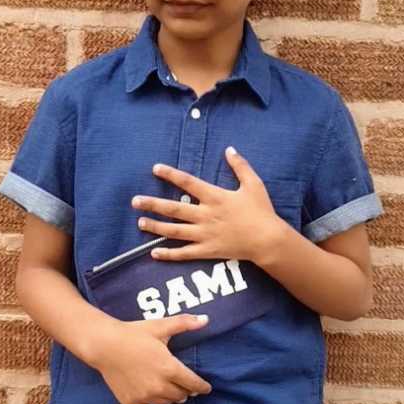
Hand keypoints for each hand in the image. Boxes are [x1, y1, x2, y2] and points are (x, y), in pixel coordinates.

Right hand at [93, 313, 212, 403]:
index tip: (206, 388)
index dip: (202, 386)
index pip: (193, 382)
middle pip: (182, 394)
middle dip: (187, 391)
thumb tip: (207, 319)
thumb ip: (184, 323)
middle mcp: (159, 385)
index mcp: (169, 367)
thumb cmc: (133, 333)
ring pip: (168, 403)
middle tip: (187, 386)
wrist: (103, 344)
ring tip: (176, 394)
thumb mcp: (160, 326)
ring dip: (174, 399)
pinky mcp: (131, 402)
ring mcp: (145, 396)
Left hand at [131, 147, 285, 265]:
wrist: (268, 240)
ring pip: (174, 231)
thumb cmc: (262, 211)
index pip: (188, 183)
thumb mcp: (253, 184)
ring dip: (155, 226)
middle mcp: (206, 216)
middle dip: (153, 204)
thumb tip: (229, 149)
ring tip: (140, 222)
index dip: (171, 175)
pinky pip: (184, 253)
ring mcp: (205, 235)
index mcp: (215, 197)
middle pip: (174, 208)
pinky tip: (154, 252)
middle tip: (135, 201)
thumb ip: (240, 166)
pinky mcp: (207, 251)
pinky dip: (168, 254)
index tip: (155, 168)